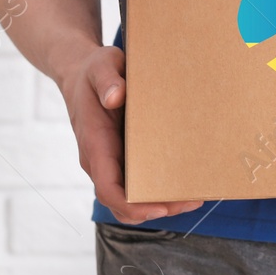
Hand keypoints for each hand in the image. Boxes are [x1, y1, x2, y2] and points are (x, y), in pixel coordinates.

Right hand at [58, 45, 203, 224]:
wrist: (80, 72)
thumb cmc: (93, 70)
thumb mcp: (101, 65)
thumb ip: (107, 79)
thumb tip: (115, 98)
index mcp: (94, 144)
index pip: (107, 189)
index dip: (132, 205)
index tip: (159, 207)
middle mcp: (100, 161)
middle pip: (123, 203)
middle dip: (156, 209)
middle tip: (192, 201)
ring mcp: (110, 162)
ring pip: (131, 199)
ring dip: (161, 203)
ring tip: (194, 197)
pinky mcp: (121, 158)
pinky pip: (136, 184)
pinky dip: (158, 191)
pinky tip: (185, 183)